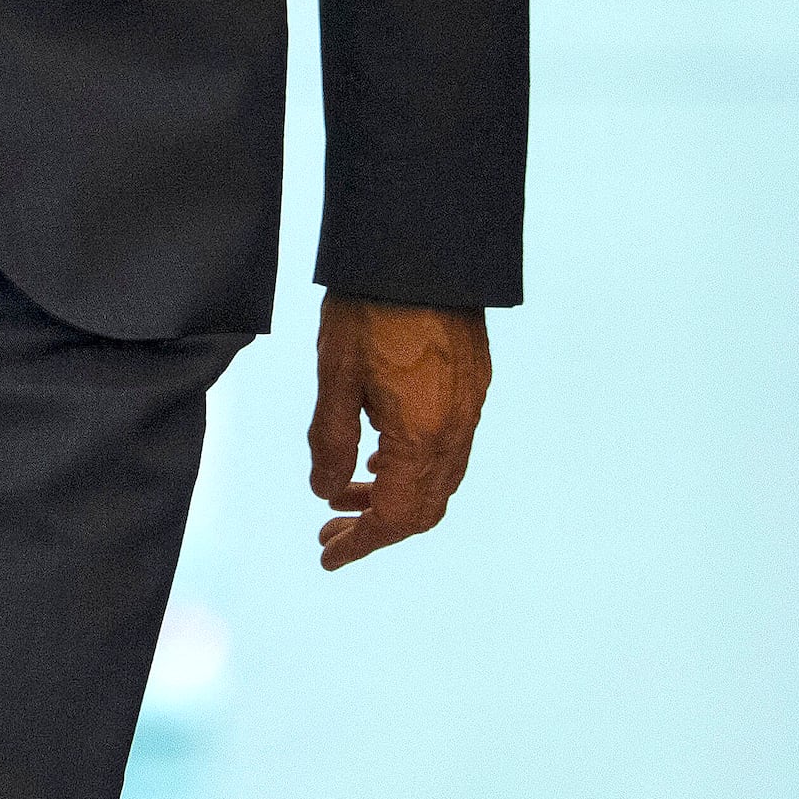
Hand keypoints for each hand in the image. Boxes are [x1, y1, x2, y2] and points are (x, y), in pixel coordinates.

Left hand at [306, 292, 488, 569]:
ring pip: (438, 479)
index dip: (360, 543)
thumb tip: (325, 492)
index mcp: (422, 435)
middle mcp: (456, 429)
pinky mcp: (473, 382)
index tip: (328, 553)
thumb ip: (331, 442)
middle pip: (423, 508)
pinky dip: (414, 467)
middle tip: (330, 529)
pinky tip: (381, 455)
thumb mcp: (335, 376)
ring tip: (346, 492)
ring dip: (394, 496)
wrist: (420, 245)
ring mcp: (470, 406)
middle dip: (375, 526)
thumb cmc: (370, 306)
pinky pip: (449, 447)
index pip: (395, 517)